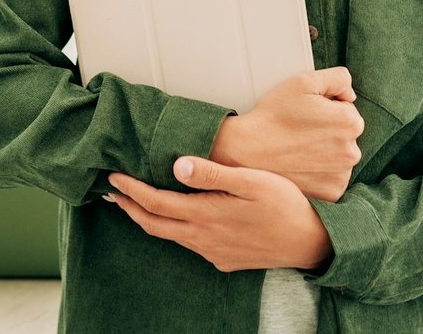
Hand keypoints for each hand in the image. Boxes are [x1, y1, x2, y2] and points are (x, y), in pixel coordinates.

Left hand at [106, 157, 332, 272]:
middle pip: (154, 224)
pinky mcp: (224, 260)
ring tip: (134, 203)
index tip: (113, 178)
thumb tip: (176, 164)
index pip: (155, 202)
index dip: (130, 190)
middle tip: (110, 193)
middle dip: (129, 207)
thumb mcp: (251, 181)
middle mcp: (203, 238)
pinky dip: (171, 229)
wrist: (312, 242)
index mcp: (205, 215)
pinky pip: (189, 245)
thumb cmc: (285, 205)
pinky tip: (175, 219)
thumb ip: (211, 173)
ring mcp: (213, 252)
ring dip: (148, 219)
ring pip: (170, 236)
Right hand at [210, 67, 363, 200]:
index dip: (327, 109)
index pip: (348, 110)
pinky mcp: (331, 193)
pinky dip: (320, 173)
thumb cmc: (274, 115)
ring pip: (340, 157)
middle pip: (345, 135)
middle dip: (328, 130)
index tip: (307, 114)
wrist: (248, 151)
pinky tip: (301, 164)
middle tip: (300, 131)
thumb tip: (351, 95)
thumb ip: (338, 78)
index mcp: (350, 122)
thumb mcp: (304, 81)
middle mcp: (352, 152)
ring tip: (298, 148)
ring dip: (326, 152)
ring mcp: (342, 175)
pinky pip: (332, 178)